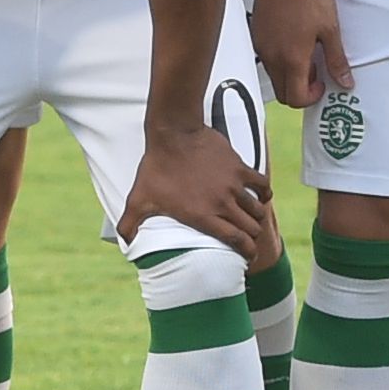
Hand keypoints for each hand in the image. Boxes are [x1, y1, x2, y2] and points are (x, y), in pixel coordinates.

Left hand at [119, 111, 277, 269]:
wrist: (174, 133)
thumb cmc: (156, 167)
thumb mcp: (139, 198)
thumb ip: (130, 223)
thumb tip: (125, 243)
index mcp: (203, 217)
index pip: (237, 241)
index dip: (247, 252)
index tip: (248, 256)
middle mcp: (223, 204)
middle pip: (251, 228)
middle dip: (251, 237)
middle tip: (247, 239)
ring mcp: (234, 186)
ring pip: (257, 209)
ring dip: (256, 216)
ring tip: (251, 218)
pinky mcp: (240, 168)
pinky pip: (262, 184)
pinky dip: (264, 192)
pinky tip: (261, 194)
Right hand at [245, 0, 348, 109]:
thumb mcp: (330, 28)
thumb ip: (336, 60)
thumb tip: (344, 81)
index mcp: (292, 58)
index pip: (295, 98)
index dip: (311, 98)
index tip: (321, 84)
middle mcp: (272, 56)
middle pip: (282, 93)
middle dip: (299, 89)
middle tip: (315, 71)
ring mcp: (261, 47)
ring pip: (273, 76)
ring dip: (289, 74)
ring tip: (306, 52)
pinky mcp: (256, 36)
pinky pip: (267, 59)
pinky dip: (280, 59)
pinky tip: (294, 40)